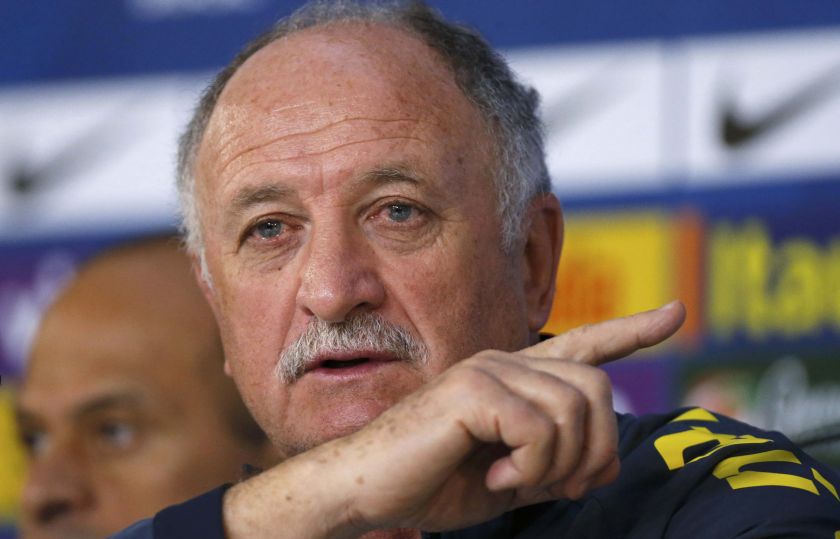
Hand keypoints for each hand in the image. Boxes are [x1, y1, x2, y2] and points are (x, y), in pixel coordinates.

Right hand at [223, 301, 684, 537]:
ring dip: (557, 465)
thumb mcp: (513, 478)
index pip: (585, 345)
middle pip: (598, 391)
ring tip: (514, 480)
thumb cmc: (435, 482)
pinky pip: (539, 428)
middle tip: (559, 486)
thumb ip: (557, 462)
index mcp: (517, 378)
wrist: (370, 489)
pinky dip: (529, 467)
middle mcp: (506, 361)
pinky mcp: (473, 389)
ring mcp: (489, 370)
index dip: (632, 331)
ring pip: (574, 411)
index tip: (676, 314)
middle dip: (594, 451)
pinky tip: (496, 476)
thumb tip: (605, 465)